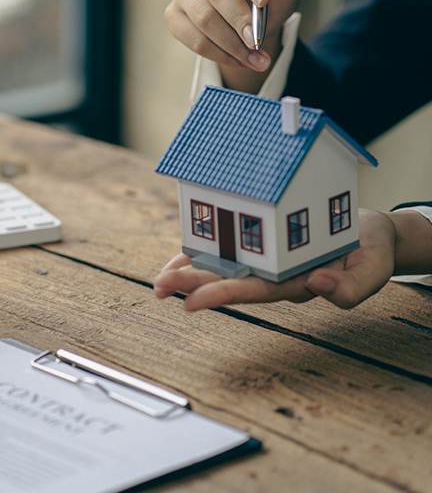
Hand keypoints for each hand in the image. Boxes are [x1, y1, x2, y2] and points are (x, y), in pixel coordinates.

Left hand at [154, 209, 397, 310]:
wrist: (368, 233)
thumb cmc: (369, 250)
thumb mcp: (374, 269)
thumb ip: (352, 288)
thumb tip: (317, 287)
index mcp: (297, 283)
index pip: (255, 292)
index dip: (223, 295)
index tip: (192, 301)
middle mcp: (274, 275)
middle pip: (229, 280)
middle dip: (193, 284)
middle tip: (160, 287)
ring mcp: (266, 261)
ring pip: (223, 267)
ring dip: (190, 272)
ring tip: (159, 280)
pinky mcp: (262, 244)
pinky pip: (228, 249)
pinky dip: (204, 251)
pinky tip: (180, 257)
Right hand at [164, 0, 302, 92]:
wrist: (252, 19)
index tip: (265, 1)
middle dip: (239, 20)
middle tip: (257, 40)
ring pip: (204, 19)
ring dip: (231, 44)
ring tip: (255, 58)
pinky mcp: (174, 14)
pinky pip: (194, 39)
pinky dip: (219, 55)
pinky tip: (240, 61)